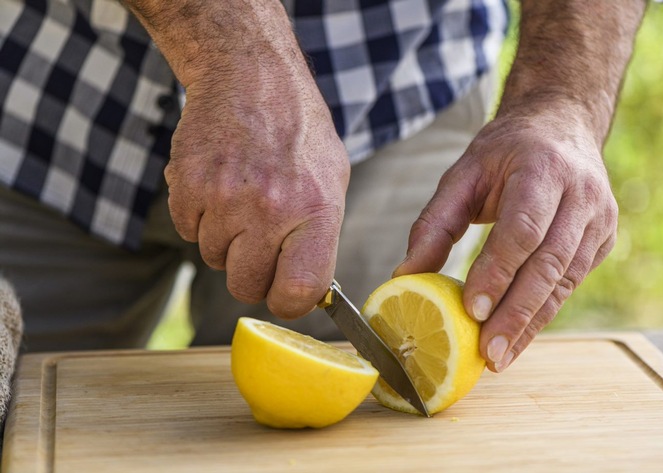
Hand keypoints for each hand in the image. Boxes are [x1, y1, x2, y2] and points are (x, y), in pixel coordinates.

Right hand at [164, 55, 349, 319]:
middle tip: (261, 244)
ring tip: (243, 200)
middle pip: (246, 287)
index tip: (287, 294)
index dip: (291, 302)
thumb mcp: (332, 181)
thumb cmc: (298, 131)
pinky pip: (187, 232)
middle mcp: (268, 209)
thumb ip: (321, 240)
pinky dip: (200, 219)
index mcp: (314, 211)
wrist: (250, 76)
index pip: (297, 292)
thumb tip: (309, 293)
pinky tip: (219, 187)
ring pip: (214, 260)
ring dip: (226, 242)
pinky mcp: (186, 186)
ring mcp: (223, 199)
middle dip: (253, 275)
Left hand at [394, 105, 617, 371]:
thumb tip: (405, 277)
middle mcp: (581, 195)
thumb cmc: (504, 152)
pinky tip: (518, 338)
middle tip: (488, 353)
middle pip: (549, 263)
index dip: (499, 271)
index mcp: (543, 169)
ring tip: (499, 357)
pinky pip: (570, 284)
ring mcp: (599, 219)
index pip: (524, 229)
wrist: (561, 127)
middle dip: (517, 312)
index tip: (473, 310)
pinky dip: (542, 313)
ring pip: (564, 281)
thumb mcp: (462, 174)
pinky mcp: (603, 240)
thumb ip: (434, 224)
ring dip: (531, 323)